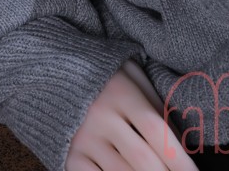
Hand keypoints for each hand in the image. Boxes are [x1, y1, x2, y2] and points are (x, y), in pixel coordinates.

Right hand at [65, 59, 199, 170]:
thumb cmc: (101, 74)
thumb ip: (154, 101)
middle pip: (142, 159)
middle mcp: (100, 117)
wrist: (48, 69)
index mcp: (119, 93)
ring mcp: (82, 139)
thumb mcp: (129, 73)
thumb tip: (179, 141)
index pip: (156, 130)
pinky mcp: (69, 156)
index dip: (179, 158)